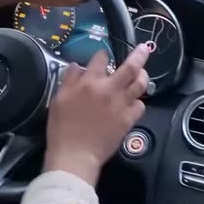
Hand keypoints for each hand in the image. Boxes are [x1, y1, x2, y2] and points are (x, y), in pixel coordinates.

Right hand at [44, 44, 149, 185]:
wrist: (75, 155)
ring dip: (143, 76)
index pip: (101, 59)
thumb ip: (69, 80)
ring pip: (141, 84)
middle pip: (130, 67)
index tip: (104, 56)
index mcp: (89, 83)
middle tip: (144, 48)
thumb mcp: (58, 99)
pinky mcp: (129, 119)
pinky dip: (138, 102)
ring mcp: (122, 104)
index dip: (103, 54)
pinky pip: (140, 106)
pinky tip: (133, 103)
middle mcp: (109, 90)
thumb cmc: (62, 128)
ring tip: (142, 73)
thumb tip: (78, 66)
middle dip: (139, 54)